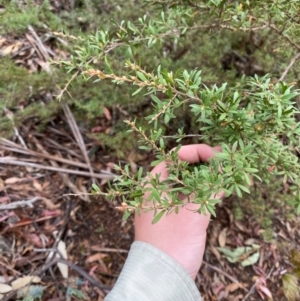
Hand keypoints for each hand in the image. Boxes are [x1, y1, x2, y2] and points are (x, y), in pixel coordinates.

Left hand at [135, 144, 221, 279]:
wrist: (163, 277)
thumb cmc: (172, 243)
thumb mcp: (193, 213)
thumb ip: (210, 189)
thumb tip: (225, 168)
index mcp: (153, 184)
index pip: (175, 157)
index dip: (197, 152)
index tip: (217, 156)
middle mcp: (157, 190)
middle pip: (183, 168)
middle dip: (204, 163)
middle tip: (225, 162)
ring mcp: (166, 202)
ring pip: (188, 181)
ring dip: (206, 176)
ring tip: (225, 173)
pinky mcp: (175, 214)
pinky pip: (190, 195)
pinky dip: (204, 190)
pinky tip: (219, 189)